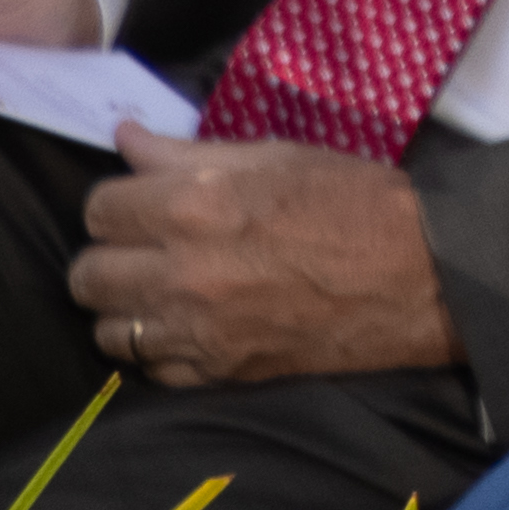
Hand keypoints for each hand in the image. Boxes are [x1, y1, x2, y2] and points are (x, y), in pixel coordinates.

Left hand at [68, 130, 461, 390]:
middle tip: (146, 245)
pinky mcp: (215, 372)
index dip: (119, 200)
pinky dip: (160, 347)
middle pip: (87, 274)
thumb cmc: (356, 200)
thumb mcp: (277, 157)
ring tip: (162, 288)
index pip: (98, 208)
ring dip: (127, 307)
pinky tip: (191, 323)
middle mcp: (181, 273)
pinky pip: (149, 368)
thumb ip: (189, 154)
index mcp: (195, 207)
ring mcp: (195, 331)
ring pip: (106, 329)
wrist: (420, 275)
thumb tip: (127, 137)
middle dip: (111, 254)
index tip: (142, 201)